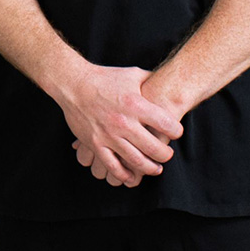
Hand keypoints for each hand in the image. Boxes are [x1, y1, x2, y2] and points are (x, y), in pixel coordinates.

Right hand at [58, 64, 182, 187]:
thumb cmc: (104, 78)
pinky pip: (113, 167)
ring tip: (156, 167)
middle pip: (155, 148)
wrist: (73, 83)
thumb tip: (166, 81)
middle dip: (166, 154)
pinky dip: (125, 175)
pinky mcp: (96, 144)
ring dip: (151, 168)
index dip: (176, 131)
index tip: (175, 133)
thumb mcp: (131, 74)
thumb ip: (150, 80)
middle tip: (167, 153)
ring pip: (137, 161)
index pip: (167, 124)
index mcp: (135, 104)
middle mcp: (124, 122)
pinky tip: (132, 176)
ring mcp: (109, 135)